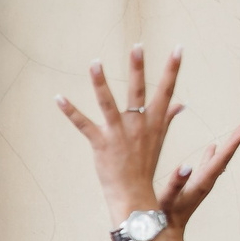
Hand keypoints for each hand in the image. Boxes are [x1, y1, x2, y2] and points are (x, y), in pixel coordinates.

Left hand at [55, 45, 239, 228]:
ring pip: (109, 103)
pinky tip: (58, 98)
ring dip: (100, 83)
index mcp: (154, 122)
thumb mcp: (159, 140)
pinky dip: (70, 111)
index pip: (166, 91)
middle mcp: (138, 125)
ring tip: (94, 62)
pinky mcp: (101, 144)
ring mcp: (119, 134)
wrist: (134, 195)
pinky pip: (83, 124)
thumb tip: (181, 104)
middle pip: (139, 92)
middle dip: (138, 68)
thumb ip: (168, 119)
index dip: (172, 69)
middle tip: (137, 46)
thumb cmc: (145, 166)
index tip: (178, 48)